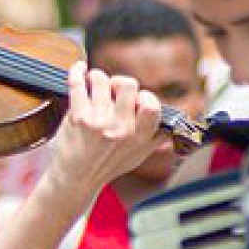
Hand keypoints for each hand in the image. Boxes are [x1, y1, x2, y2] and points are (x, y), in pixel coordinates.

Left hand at [44, 63, 164, 195]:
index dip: (144, 96)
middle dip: (119, 82)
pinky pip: (77, 83)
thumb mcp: (138, 155)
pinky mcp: (77, 118)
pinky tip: (79, 68)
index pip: (152, 105)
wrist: (76, 180)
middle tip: (111, 91)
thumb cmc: (107, 165)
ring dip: (97, 77)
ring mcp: (98, 122)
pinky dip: (77, 70)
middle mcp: (120, 129)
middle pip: (128, 84)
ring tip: (93, 85)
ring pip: (101, 79)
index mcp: (139, 137)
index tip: (135, 100)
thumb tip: (172, 119)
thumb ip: (156, 136)